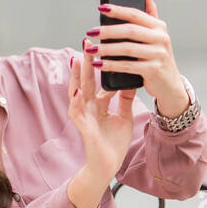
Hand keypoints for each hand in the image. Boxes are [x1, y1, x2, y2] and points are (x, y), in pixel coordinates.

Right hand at [68, 43, 135, 183]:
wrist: (108, 167)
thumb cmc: (113, 143)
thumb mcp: (124, 116)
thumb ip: (125, 100)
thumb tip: (130, 81)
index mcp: (98, 104)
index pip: (97, 79)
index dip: (99, 63)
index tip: (104, 44)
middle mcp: (88, 107)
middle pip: (86, 80)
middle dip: (86, 61)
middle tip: (88, 41)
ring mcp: (84, 116)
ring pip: (77, 91)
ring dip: (76, 76)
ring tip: (76, 59)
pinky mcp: (83, 128)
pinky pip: (77, 113)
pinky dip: (76, 101)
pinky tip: (78, 91)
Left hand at [90, 0, 188, 114]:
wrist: (170, 85)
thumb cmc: (157, 57)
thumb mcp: (156, 35)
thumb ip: (150, 14)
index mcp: (159, 27)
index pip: (135, 14)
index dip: (117, 10)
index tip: (100, 8)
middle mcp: (161, 38)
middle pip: (129, 30)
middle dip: (107, 31)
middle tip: (90, 31)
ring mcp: (158, 54)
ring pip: (126, 48)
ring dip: (105, 49)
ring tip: (90, 49)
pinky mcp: (153, 70)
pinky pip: (127, 65)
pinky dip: (110, 65)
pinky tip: (98, 64)